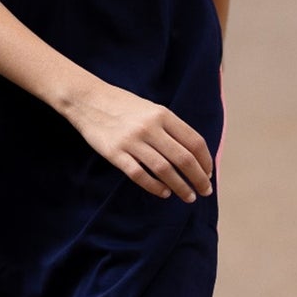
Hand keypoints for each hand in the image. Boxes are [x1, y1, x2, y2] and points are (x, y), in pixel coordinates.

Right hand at [64, 77, 213, 201]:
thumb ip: (170, 128)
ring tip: (188, 196)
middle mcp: (150, 127)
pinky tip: (164, 192)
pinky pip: (139, 174)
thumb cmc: (124, 106)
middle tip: (204, 191)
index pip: (194, 141)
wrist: (88, 100)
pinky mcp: (115, 153)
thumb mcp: (151, 109)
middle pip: (183, 158)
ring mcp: (132, 141)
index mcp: (163, 115)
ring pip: (164, 169)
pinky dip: (155, 186)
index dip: (205, 161)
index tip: (208, 174)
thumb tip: (192, 154)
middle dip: (198, 178)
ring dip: (180, 186)